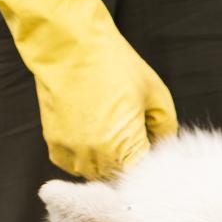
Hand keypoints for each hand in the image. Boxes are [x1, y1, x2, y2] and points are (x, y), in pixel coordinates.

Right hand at [36, 27, 177, 180]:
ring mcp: (74, 151)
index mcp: (127, 146)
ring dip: (103, 160)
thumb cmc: (113, 64)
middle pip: (118, 176)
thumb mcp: (155, 93)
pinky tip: (88, 132)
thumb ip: (166, 127)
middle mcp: (98, 155)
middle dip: (126, 160)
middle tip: (128, 130)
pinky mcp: (54, 143)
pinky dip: (81, 155)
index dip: (148, 160)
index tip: (148, 143)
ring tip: (107, 129)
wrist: (69, 45)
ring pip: (94, 173)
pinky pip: (71, 164)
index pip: (143, 174)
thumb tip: (164, 146)